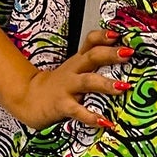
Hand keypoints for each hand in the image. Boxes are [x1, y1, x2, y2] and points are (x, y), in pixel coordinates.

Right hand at [6, 25, 134, 131]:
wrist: (28, 98)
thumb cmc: (58, 85)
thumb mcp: (74, 69)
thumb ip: (94, 63)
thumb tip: (124, 58)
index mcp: (78, 60)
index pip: (90, 42)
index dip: (104, 36)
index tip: (118, 34)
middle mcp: (74, 71)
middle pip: (92, 57)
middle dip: (110, 54)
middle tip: (128, 54)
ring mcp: (67, 88)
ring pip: (87, 82)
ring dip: (105, 84)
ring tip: (122, 87)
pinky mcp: (62, 105)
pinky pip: (78, 111)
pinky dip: (91, 117)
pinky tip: (104, 122)